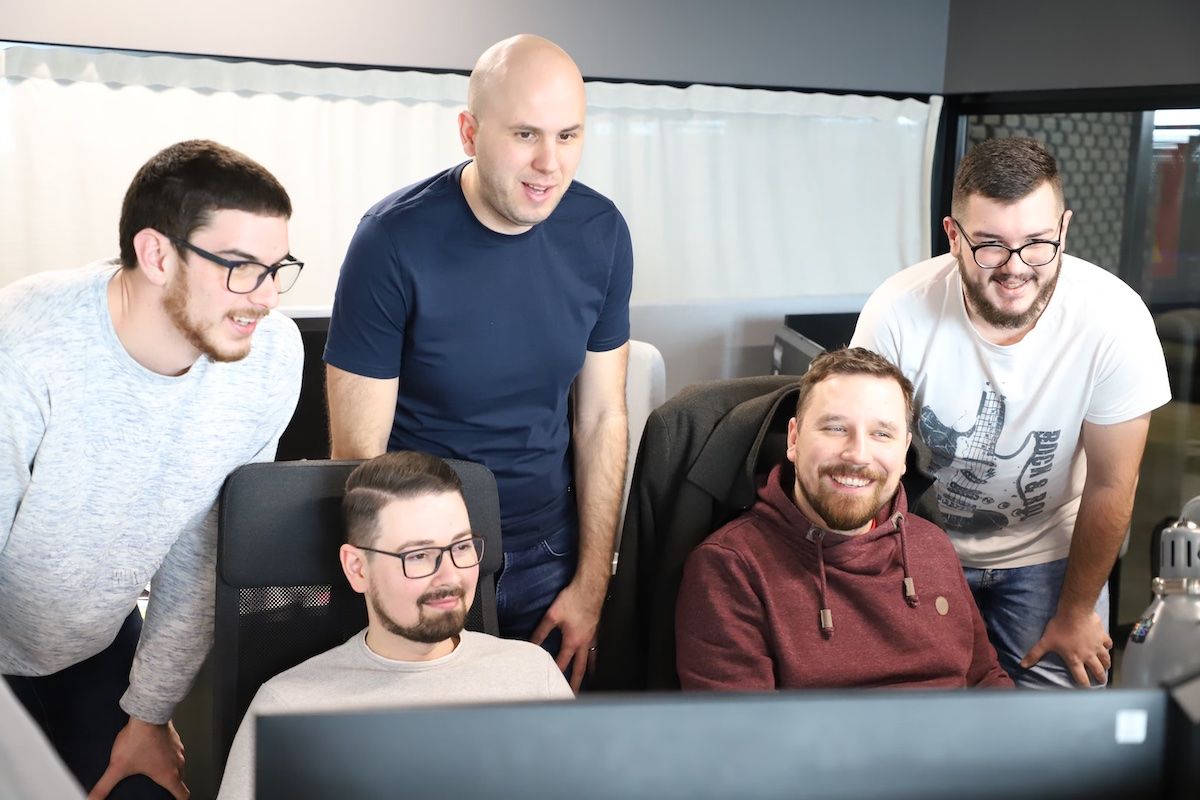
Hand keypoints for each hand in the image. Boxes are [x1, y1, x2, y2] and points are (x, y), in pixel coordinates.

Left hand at [88, 717, 187, 799]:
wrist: (147, 715)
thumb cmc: (139, 739)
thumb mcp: (118, 767)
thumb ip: (103, 786)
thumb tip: (92, 798)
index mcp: (168, 775)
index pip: (183, 794)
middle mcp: (177, 763)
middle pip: (180, 779)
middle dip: (171, 784)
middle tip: (160, 786)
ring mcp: (178, 749)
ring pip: (179, 764)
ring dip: (170, 768)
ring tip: (155, 768)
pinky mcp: (175, 738)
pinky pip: (175, 750)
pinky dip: (168, 754)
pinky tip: (153, 750)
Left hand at [530, 578, 605, 692]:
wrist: (590, 587)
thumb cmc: (573, 599)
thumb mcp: (552, 616)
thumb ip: (541, 631)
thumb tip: (531, 642)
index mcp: (572, 641)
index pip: (563, 662)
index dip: (557, 673)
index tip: (553, 685)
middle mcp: (584, 642)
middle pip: (581, 668)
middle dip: (576, 682)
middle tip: (574, 694)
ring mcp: (592, 636)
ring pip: (592, 659)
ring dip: (590, 672)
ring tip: (589, 682)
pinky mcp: (597, 629)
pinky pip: (597, 648)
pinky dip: (596, 657)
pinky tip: (595, 658)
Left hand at [1019, 610, 1112, 686]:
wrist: (1075, 612)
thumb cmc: (1059, 628)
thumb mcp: (1045, 642)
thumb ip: (1034, 654)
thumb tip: (1022, 665)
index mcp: (1075, 659)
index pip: (1081, 678)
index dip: (1085, 686)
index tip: (1087, 690)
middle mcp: (1088, 656)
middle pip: (1097, 671)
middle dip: (1100, 677)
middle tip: (1102, 681)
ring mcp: (1097, 646)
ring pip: (1105, 659)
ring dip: (1106, 664)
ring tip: (1106, 667)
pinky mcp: (1102, 636)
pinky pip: (1108, 644)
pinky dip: (1108, 647)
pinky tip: (1107, 647)